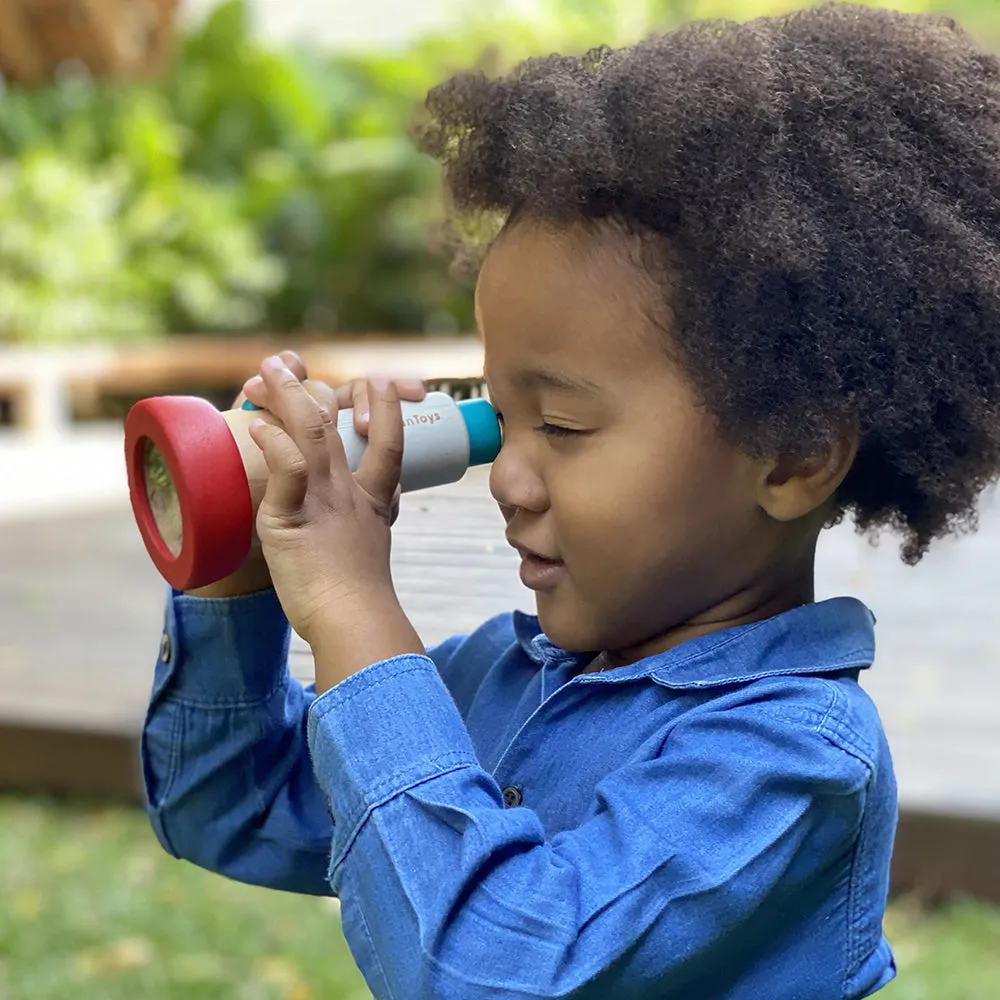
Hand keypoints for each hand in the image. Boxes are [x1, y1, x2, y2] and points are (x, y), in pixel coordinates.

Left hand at [247, 355, 424, 686]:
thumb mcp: (372, 551)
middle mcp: (350, 492)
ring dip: (285, 396)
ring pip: (309, 434)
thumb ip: (366, 529)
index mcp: (372, 501)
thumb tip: (365, 526)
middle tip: (286, 362)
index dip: (385, 409)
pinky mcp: (292, 519)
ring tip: (266, 372)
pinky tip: (258, 425)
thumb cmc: (362, 601)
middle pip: (335, 426)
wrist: (355, 621)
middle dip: (310, 388)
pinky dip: (273, 442)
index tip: (380, 382)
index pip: (390, 443)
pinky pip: (286, 470)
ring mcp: (323, 501)